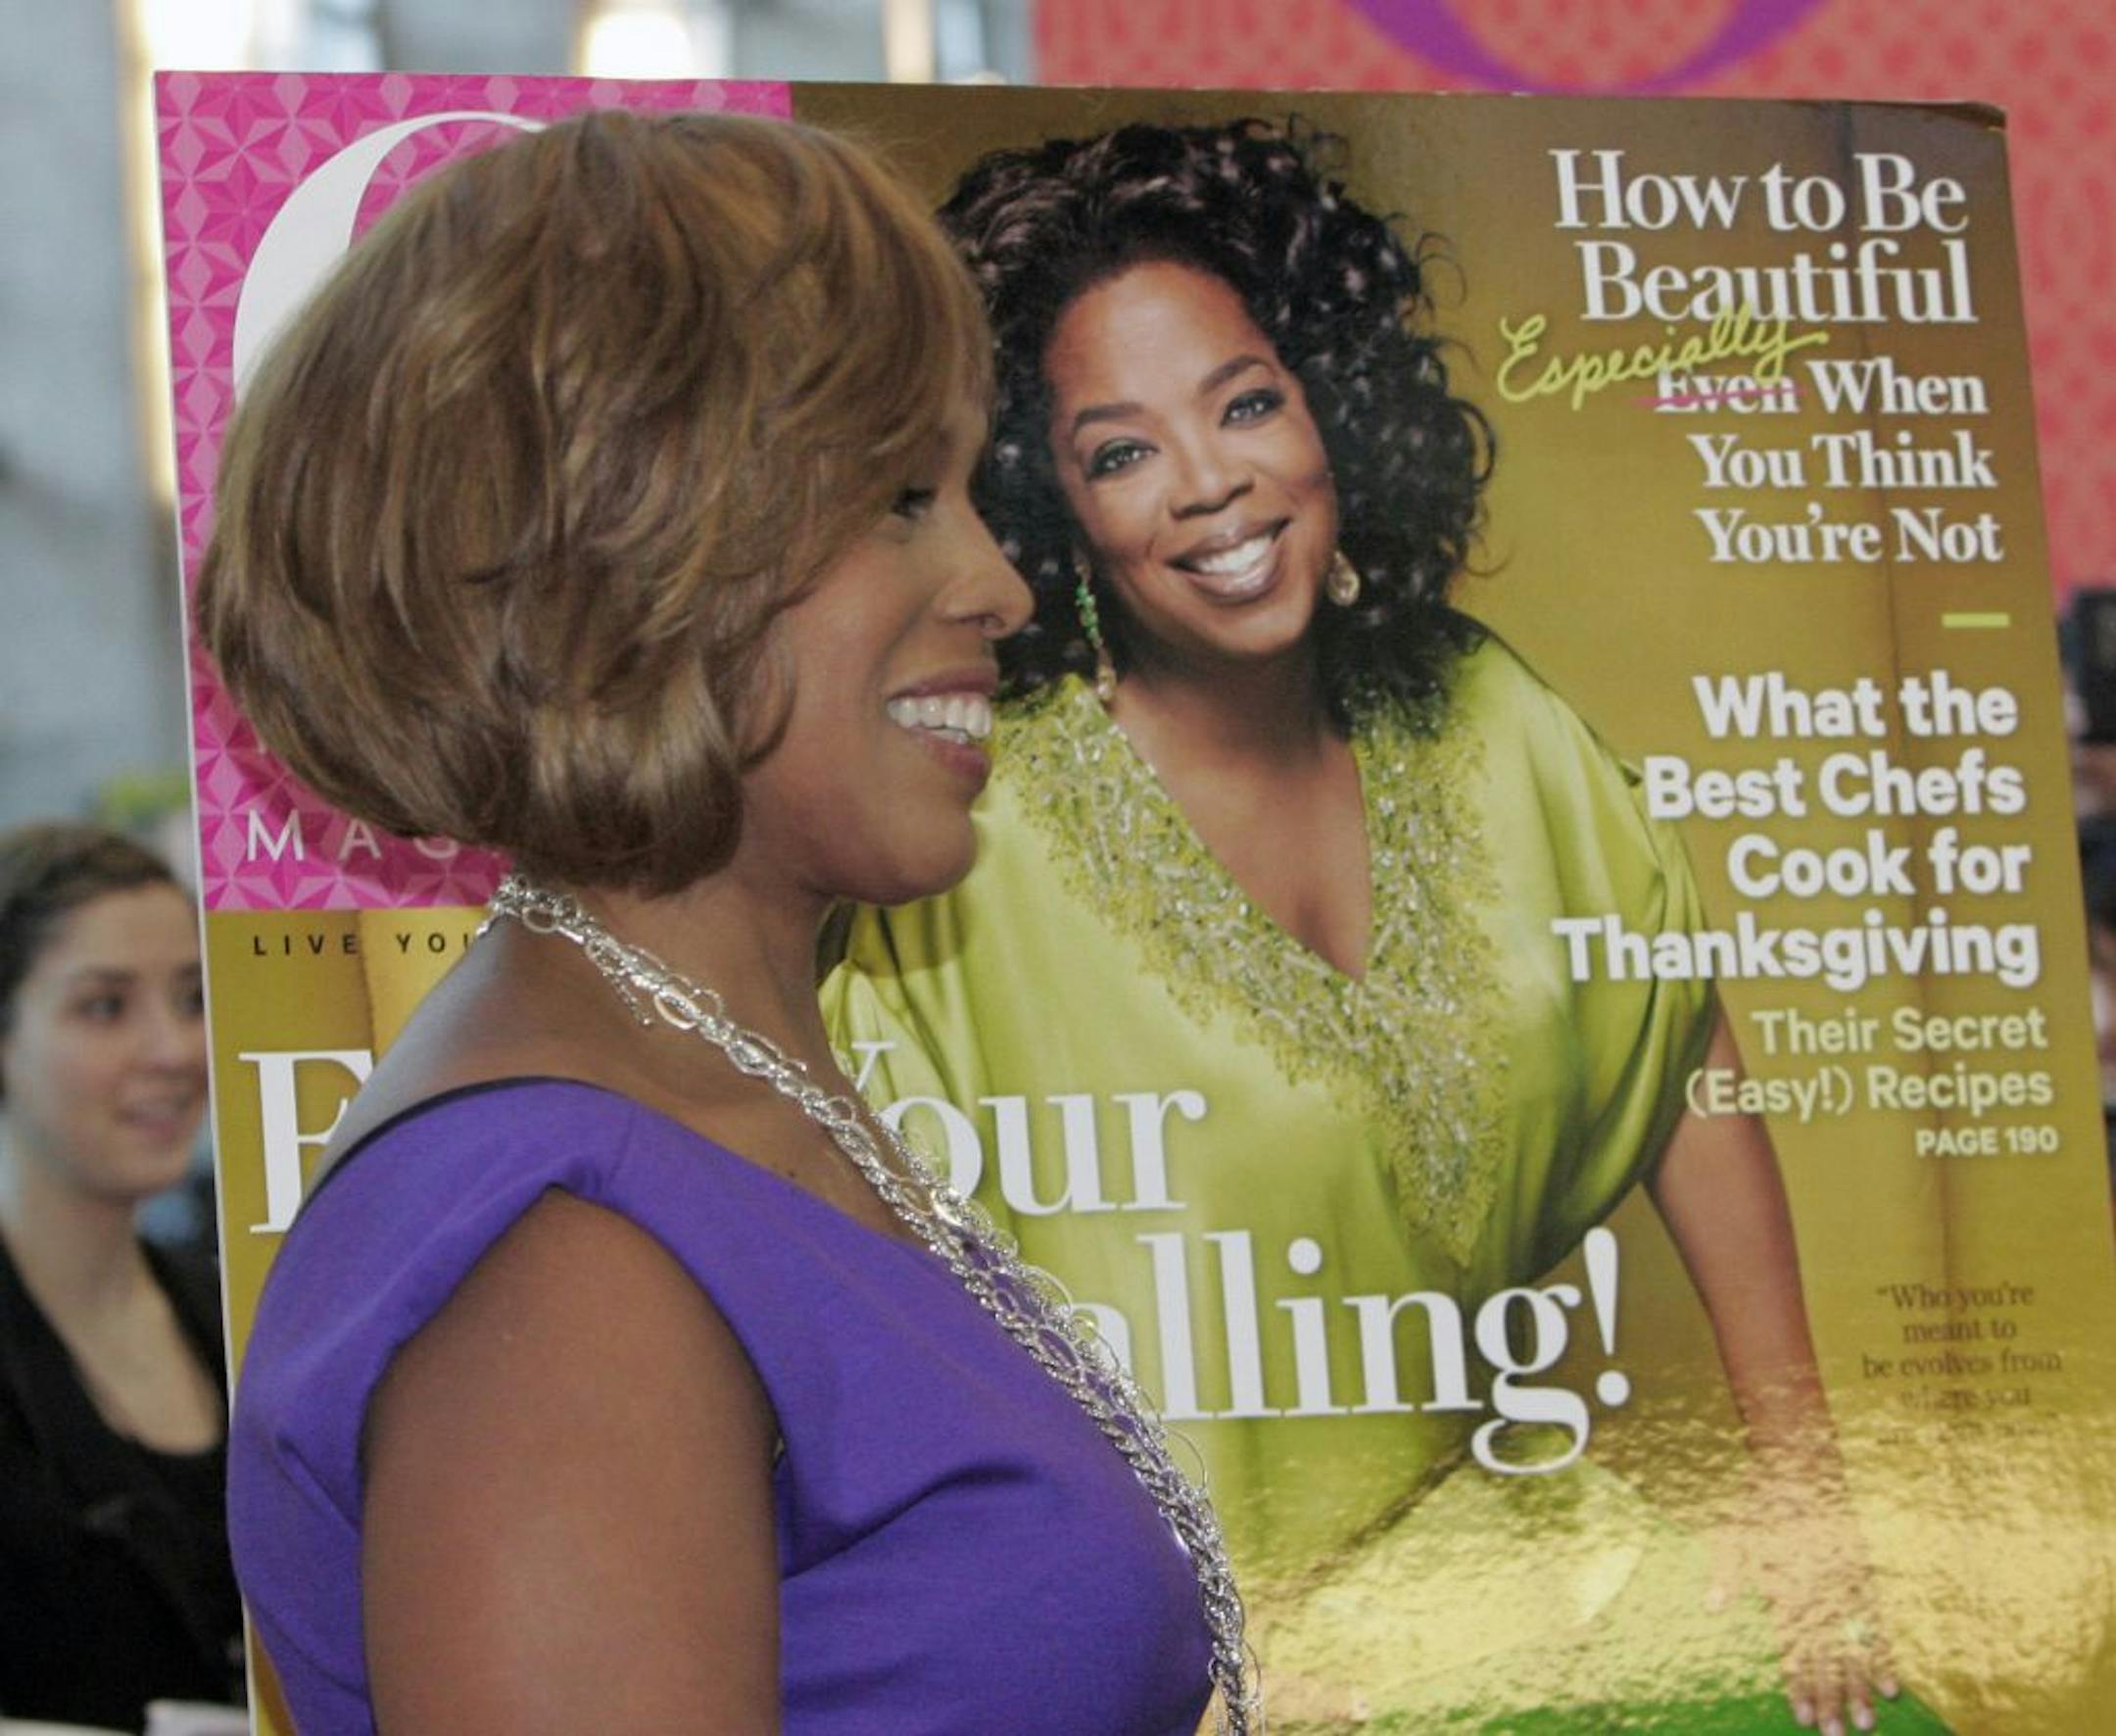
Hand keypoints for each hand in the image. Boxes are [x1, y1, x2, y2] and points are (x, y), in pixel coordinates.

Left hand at [1710, 1462, 1901, 1734]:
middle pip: (1826, 1658)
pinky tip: (1891, 1683)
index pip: (1794, 1651)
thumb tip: (1713, 1605)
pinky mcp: (1863, 1576)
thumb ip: (1726, 1571)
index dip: (1800, 1686)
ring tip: (1866, 1721)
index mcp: (1785, 1589)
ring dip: (1860, 1687)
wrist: (1800, 1466)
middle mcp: (1817, 1595)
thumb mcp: (1731, 1533)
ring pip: (1855, 1647)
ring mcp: (1844, 1588)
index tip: (1805, 1718)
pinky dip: (1884, 1655)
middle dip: (1832, 1698)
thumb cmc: (1759, 1501)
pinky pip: (1877, 1625)